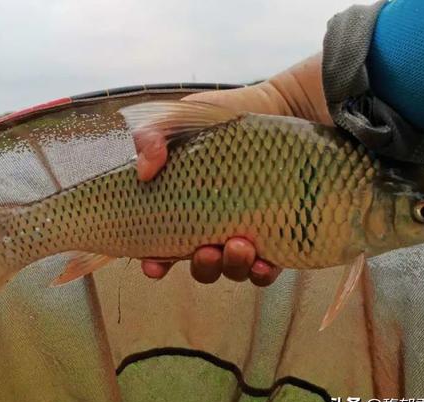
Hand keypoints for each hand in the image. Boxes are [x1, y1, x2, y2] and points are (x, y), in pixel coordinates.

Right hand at [137, 53, 331, 285]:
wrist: (277, 105)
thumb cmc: (222, 114)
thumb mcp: (178, 119)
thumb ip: (152, 137)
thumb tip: (144, 171)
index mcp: (186, 208)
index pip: (164, 246)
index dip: (156, 262)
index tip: (153, 265)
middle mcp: (215, 227)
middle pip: (203, 265)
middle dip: (202, 266)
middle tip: (206, 250)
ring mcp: (246, 232)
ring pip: (234, 269)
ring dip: (232, 267)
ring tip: (239, 246)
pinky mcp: (278, 233)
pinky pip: (268, 268)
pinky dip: (262, 273)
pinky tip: (264, 262)